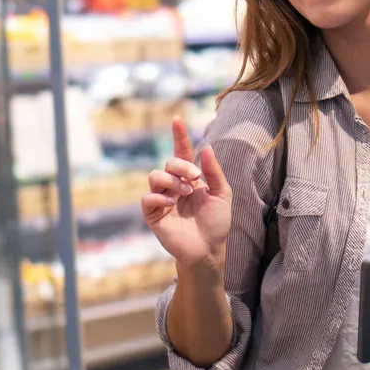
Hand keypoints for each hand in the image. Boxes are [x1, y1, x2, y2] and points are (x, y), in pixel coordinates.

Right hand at [141, 118, 230, 268]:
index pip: (181, 152)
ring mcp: (162, 199)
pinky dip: (159, 196)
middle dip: (181, 167)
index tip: (177, 119)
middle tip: (194, 180)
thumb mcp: (222, 195)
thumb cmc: (216, 224)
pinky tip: (171, 204)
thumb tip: (206, 147)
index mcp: (190, 179)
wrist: (209, 250)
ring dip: (171, 181)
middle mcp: (174, 186)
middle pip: (168, 163)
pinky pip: (147, 197)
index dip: (179, 136)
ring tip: (184, 194)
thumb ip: (213, 172)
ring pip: (154, 176)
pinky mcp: (153, 214)